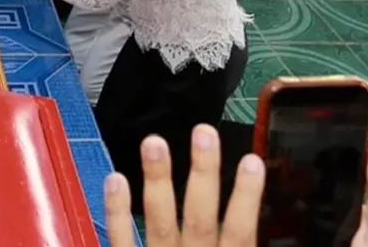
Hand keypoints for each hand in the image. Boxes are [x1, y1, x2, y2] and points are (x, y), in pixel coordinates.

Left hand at [105, 126, 264, 246]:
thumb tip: (250, 224)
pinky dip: (117, 211)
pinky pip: (121, 240)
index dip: (247, 197)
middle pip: (199, 218)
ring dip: (158, 180)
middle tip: (204, 132)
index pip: (240, 232)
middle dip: (202, 175)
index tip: (252, 159)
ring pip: (160, 222)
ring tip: (154, 142)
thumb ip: (238, 242)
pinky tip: (115, 179)